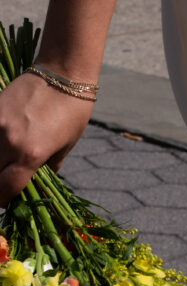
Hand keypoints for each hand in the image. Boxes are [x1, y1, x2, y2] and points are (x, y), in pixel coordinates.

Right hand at [0, 71, 93, 206]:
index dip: (4, 200)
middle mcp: (9, 141)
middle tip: (4, 186)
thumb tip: (35, 182)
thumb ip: (46, 168)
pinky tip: (3, 147)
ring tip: (3, 166)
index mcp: (30, 156)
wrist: (62, 74)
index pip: (5, 188)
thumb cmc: (71, 114)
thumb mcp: (63, 148)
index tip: (6, 202)